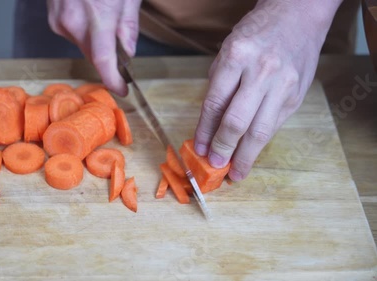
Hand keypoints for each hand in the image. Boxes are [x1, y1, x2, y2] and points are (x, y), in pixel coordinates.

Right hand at [47, 0, 141, 95]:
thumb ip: (129, 25)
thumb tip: (127, 53)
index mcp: (97, 14)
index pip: (103, 60)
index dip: (113, 80)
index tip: (121, 89)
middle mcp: (73, 20)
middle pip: (94, 55)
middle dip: (108, 53)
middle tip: (119, 35)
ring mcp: (60, 20)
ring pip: (83, 45)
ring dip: (94, 38)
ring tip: (100, 12)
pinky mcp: (53, 19)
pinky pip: (73, 34)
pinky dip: (83, 28)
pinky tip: (88, 9)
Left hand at [194, 0, 342, 180]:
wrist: (298, 16)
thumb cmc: (256, 33)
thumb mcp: (228, 50)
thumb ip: (220, 86)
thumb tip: (209, 125)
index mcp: (236, 57)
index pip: (214, 104)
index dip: (204, 131)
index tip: (199, 149)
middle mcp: (261, 72)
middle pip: (237, 121)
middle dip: (223, 148)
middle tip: (215, 165)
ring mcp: (282, 85)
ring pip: (260, 131)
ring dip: (245, 156)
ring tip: (235, 172)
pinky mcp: (296, 95)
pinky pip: (274, 125)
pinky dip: (261, 142)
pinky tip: (251, 153)